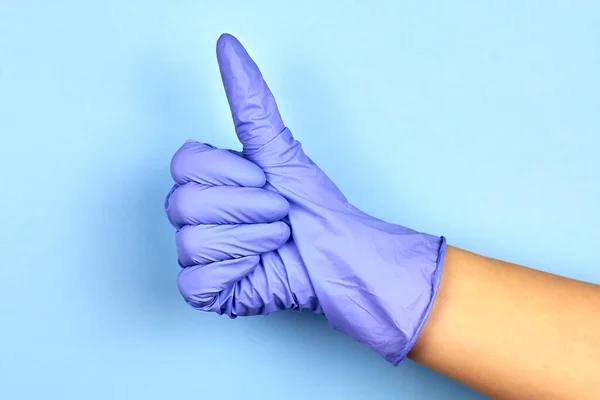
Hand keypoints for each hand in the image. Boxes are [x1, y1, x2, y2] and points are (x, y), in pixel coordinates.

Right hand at [165, 34, 445, 364]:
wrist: (341, 258)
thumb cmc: (315, 208)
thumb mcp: (281, 150)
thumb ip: (251, 101)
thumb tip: (228, 45)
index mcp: (211, 180)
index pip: (184, 163)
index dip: (228, 172)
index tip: (264, 179)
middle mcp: (197, 214)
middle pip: (182, 203)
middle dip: (246, 206)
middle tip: (277, 212)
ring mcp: (199, 253)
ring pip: (190, 242)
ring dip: (248, 240)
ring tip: (273, 240)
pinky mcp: (206, 290)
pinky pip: (195, 281)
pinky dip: (234, 274)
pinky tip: (255, 270)